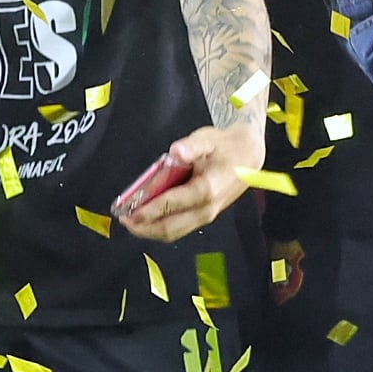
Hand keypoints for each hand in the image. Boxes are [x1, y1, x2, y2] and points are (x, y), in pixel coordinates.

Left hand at [116, 120, 264, 241]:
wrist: (249, 156)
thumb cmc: (225, 146)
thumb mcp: (208, 139)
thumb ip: (191, 146)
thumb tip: (175, 151)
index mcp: (207, 189)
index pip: (172, 204)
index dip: (149, 210)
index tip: (128, 211)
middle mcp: (207, 208)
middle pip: (171, 227)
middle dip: (144, 227)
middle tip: (123, 219)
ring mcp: (207, 215)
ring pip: (175, 232)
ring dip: (150, 230)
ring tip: (130, 221)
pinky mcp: (205, 216)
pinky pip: (180, 227)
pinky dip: (161, 226)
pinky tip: (146, 218)